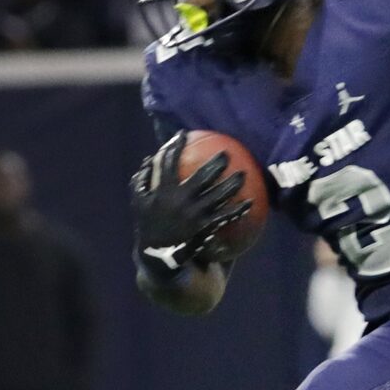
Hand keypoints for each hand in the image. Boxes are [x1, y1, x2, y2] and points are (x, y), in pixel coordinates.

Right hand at [131, 135, 245, 275]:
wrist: (157, 255)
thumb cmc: (148, 225)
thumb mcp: (138, 203)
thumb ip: (141, 181)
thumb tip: (147, 160)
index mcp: (163, 191)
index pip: (168, 162)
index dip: (175, 146)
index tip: (183, 134)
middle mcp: (180, 200)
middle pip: (203, 176)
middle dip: (216, 162)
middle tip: (227, 153)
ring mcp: (194, 214)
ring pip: (219, 195)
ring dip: (233, 183)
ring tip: (245, 174)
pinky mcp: (205, 228)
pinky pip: (226, 217)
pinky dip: (239, 210)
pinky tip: (251, 203)